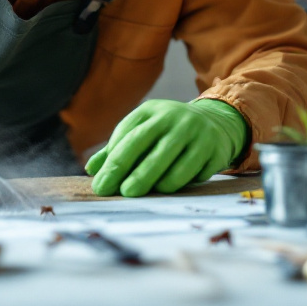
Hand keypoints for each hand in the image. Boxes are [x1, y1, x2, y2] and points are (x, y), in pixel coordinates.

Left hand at [86, 99, 246, 197]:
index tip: (101, 186)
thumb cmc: (168, 132)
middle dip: (132, 174)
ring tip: (147, 192)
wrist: (214, 122)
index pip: (126, 136)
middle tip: (122, 193)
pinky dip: (179, 184)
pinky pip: (191, 175)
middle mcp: (172, 117)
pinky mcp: (212, 149)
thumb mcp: (144, 131)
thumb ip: (118, 149)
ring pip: (171, 166)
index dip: (112, 163)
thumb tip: (92, 170)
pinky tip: (171, 184)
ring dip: (156, 184)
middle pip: (146, 147)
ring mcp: (194, 132)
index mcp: (149, 111)